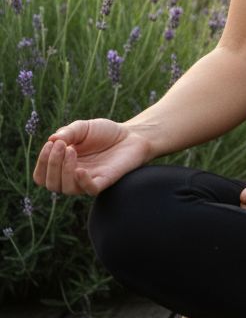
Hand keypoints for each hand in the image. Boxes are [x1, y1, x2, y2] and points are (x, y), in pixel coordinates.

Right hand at [32, 119, 151, 196]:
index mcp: (63, 165)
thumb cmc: (105, 132)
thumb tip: (51, 140)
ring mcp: (88, 180)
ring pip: (66, 189)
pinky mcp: (104, 181)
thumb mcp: (82, 127)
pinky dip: (82, 182)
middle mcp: (73, 176)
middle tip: (62, 146)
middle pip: (50, 184)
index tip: (51, 144)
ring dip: (63, 170)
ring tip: (71, 150)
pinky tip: (80, 169)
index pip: (42, 175)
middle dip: (52, 164)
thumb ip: (67, 133)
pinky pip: (89, 190)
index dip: (42, 162)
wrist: (132, 134)